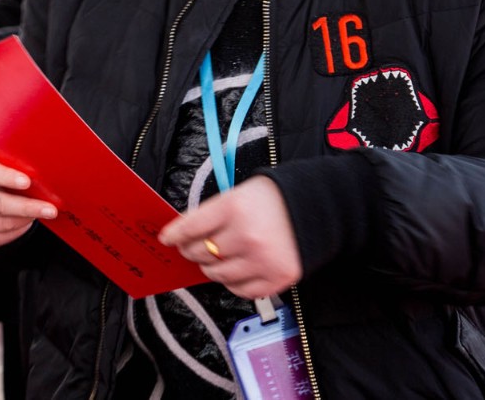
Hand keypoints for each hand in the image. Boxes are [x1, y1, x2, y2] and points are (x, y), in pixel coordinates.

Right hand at [0, 151, 56, 249]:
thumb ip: (6, 163)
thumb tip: (37, 171)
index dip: (6, 177)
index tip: (27, 182)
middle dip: (26, 207)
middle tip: (50, 209)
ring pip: (1, 223)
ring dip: (25, 219)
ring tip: (43, 212)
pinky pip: (1, 237)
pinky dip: (19, 230)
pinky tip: (27, 221)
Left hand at [160, 175, 302, 299]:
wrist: (317, 207)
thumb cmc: (273, 198)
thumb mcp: (237, 193)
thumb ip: (211, 214)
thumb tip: (184, 234)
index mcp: (234, 208)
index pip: (191, 227)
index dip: (175, 234)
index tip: (167, 238)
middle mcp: (247, 236)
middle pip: (202, 253)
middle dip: (191, 251)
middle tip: (191, 248)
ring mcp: (264, 260)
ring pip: (218, 274)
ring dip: (210, 268)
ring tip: (213, 259)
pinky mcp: (279, 278)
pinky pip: (243, 291)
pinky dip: (232, 283)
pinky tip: (233, 271)